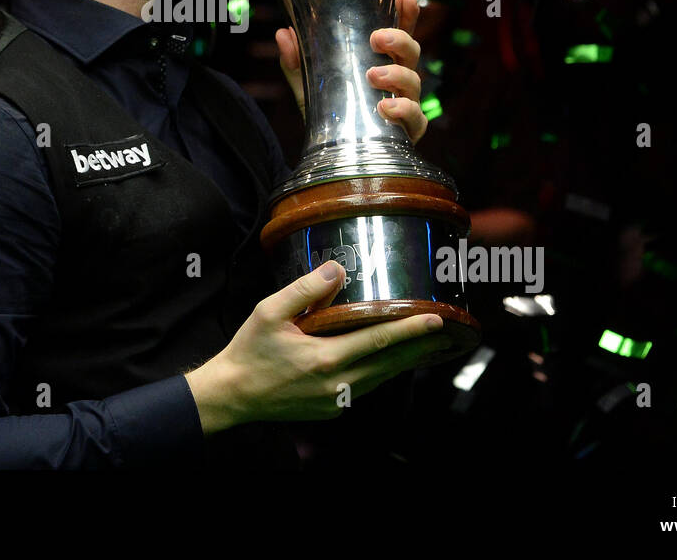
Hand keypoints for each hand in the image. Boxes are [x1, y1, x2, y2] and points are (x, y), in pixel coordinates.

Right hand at [185, 263, 455, 430]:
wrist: (233, 394)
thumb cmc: (250, 350)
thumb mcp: (270, 311)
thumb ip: (305, 289)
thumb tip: (338, 268)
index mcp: (326, 358)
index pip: (379, 341)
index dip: (410, 329)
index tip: (435, 319)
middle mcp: (338, 383)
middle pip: (390, 364)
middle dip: (419, 347)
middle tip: (444, 332)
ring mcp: (336, 401)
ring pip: (381, 378)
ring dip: (405, 362)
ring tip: (426, 346)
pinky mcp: (332, 409)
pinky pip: (366, 388)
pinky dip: (383, 373)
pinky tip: (390, 362)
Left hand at [275, 0, 427, 143]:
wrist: (329, 155)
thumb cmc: (330, 111)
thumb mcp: (309, 84)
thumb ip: (297, 61)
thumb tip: (284, 33)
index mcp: (382, 61)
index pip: (400, 33)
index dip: (406, 14)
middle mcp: (399, 79)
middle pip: (412, 52)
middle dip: (400, 40)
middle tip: (377, 38)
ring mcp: (406, 104)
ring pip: (414, 82)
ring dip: (397, 74)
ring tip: (374, 75)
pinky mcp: (407, 131)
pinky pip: (416, 118)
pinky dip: (404, 111)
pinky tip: (386, 108)